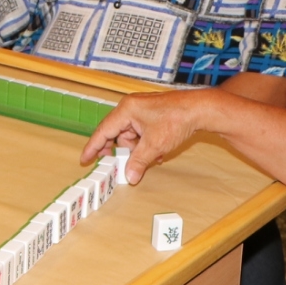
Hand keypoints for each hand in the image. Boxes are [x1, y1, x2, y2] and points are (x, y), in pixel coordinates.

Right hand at [82, 88, 223, 184]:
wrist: (199, 109)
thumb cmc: (176, 119)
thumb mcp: (154, 145)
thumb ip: (138, 161)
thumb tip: (129, 176)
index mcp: (126, 110)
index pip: (104, 130)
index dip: (93, 146)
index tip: (85, 158)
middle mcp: (131, 107)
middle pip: (117, 134)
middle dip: (120, 151)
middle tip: (116, 165)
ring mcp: (142, 110)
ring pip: (131, 135)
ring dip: (138, 150)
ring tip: (151, 158)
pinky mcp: (152, 115)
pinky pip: (142, 133)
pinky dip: (146, 145)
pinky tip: (158, 153)